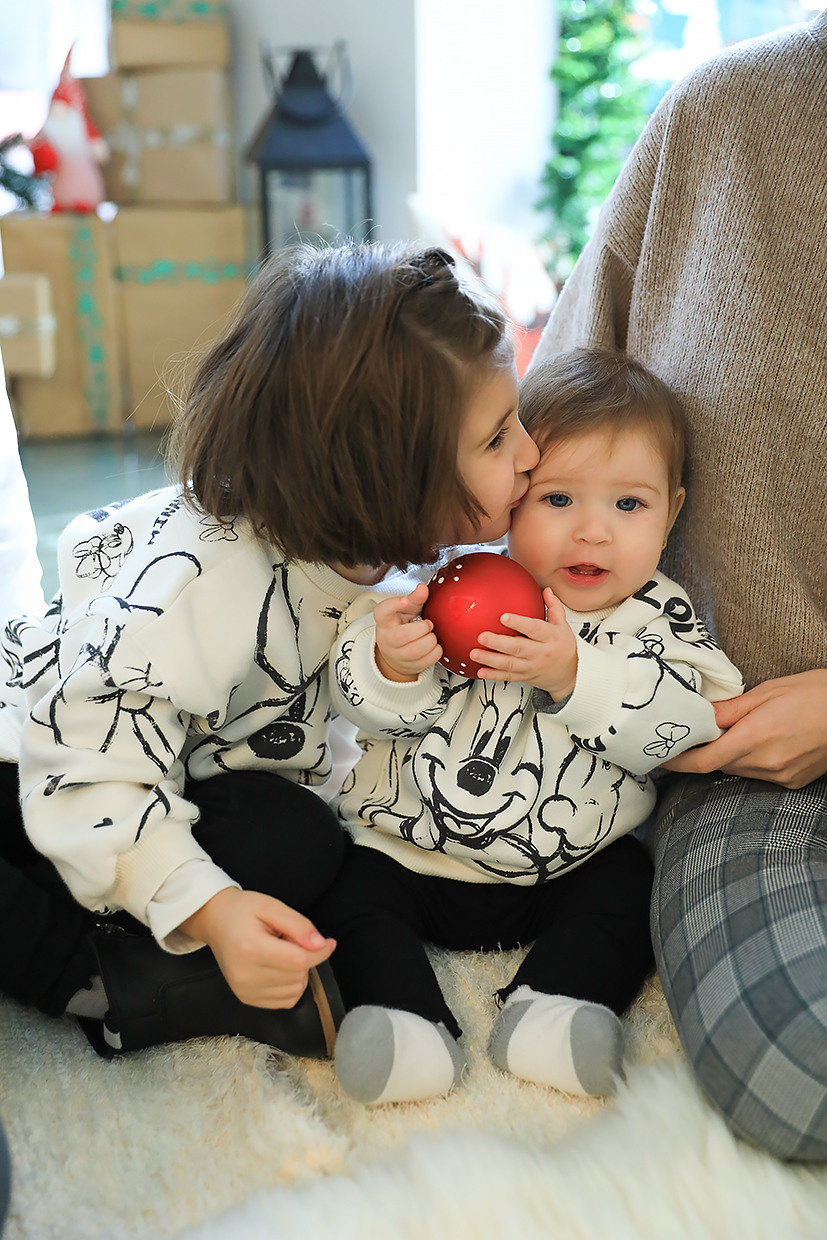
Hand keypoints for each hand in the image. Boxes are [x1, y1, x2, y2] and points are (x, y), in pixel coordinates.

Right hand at [179, 887, 335, 1008]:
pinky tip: (278, 967)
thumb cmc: (242, 911)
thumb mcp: (271, 906)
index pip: (299, 960)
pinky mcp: (247, 999)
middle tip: (287, 938)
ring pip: (295, 990)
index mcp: (251, 949)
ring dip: (297, 972)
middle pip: (298, 975)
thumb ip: (298, 925)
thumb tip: (320, 944)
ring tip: (279, 951)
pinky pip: (285, 1000)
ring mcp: (245, 991)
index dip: (320, 952)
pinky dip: (290, 985)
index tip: (328, 942)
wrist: (215, 921)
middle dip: (304, 956)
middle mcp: (246, 975)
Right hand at [373, 582, 441, 681]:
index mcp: (385, 622)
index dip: (393, 605)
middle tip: (428, 624)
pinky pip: (427, 660)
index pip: (382, 612)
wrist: (396, 654)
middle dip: (422, 628)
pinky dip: (436, 651)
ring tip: (431, 635)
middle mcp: (387, 639)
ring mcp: (397, 655)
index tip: (405, 600)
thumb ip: (415, 599)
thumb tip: (423, 588)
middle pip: (402, 635)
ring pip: (416, 650)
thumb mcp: (406, 611)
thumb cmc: (402, 628)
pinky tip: (434, 646)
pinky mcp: (409, 666)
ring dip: (430, 640)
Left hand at [472, 587, 577, 699]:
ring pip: (509, 664)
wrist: (569, 675)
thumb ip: (554, 608)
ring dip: (490, 659)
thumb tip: (547, 591)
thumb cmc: (564, 648)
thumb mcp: (563, 626)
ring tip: (475, 653)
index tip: (504, 617)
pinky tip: (481, 671)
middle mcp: (540, 653)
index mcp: (550, 637)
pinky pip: (507, 676)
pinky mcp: (524, 676)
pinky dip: (493, 675)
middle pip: (518, 647)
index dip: (519, 623)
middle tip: (482, 636)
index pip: (535, 628)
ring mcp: (531, 666)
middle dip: (498, 643)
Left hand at [662, 669, 826, 788]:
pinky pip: (760, 774)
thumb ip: (730, 709)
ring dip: (730, 755)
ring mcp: (781, 776)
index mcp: (755, 737)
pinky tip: (765, 741)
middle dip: (706, 751)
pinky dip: (752, 761)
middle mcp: (766, 763)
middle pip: (719, 765)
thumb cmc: (816, 693)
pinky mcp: (793, 782)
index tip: (660, 757)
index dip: (677, 762)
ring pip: (738, 770)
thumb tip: (699, 715)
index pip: (703, 761)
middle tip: (700, 733)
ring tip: (742, 731)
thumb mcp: (769, 691)